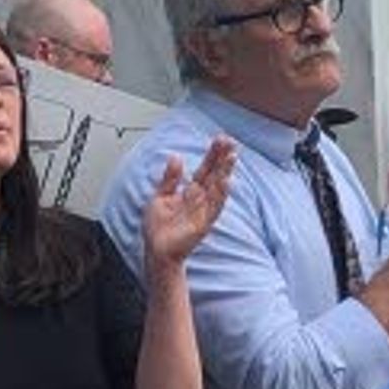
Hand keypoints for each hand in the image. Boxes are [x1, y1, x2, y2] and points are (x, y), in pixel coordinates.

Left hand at [138, 138, 237, 274]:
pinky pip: (214, 206)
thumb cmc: (158, 227)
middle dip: (222, 158)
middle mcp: (200, 199)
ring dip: (225, 172)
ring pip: (217, 187)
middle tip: (231, 141)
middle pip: (214, 174)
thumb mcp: (160, 196)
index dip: (213, 154)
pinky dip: (220, 194)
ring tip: (232, 156)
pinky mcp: (203, 223)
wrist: (156, 250)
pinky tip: (226, 181)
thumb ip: (170, 178)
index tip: (221, 139)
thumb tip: (176, 157)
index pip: (205, 169)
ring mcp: (204, 210)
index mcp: (190, 191)